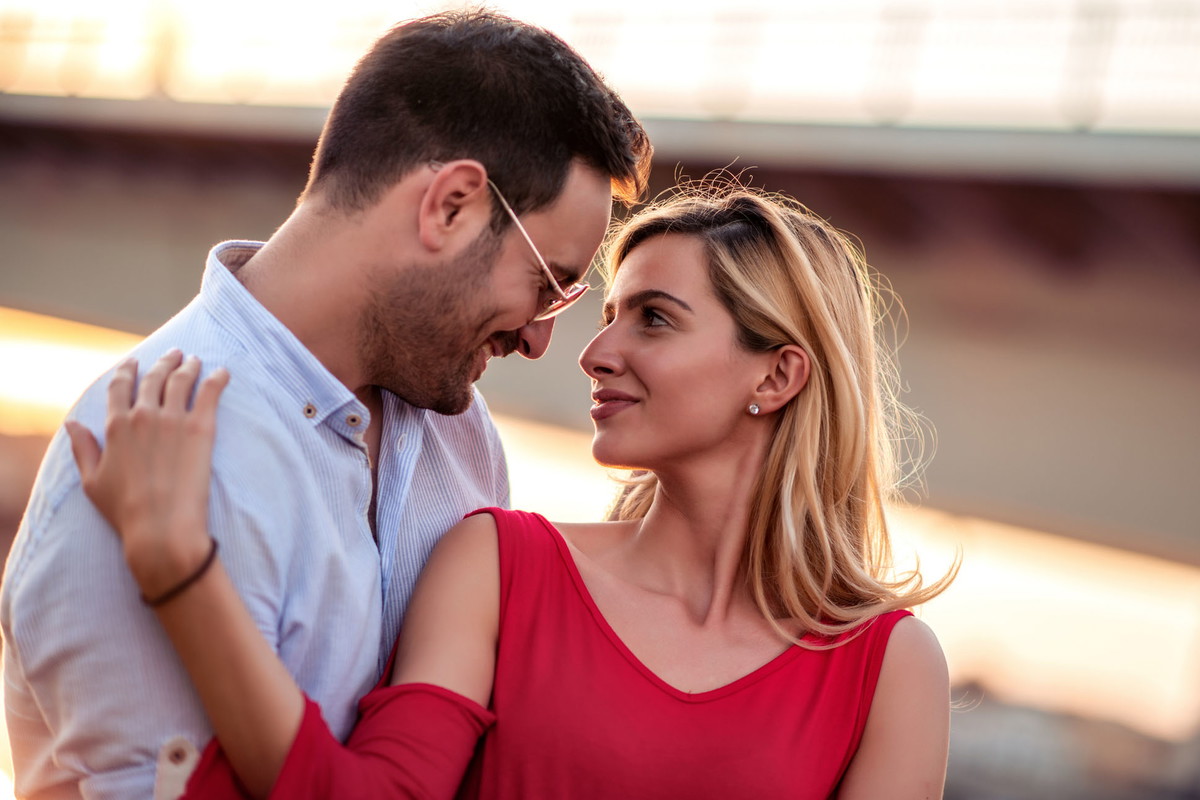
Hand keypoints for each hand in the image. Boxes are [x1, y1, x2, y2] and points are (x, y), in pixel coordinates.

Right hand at [66, 350, 229, 600]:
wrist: (161, 528)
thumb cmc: (125, 511)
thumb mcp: (92, 481)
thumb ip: (82, 448)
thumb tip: (71, 424)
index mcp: (115, 427)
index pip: (119, 387)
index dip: (127, 370)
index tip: (134, 361)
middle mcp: (142, 416)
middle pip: (153, 378)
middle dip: (164, 362)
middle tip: (175, 353)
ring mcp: (173, 420)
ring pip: (181, 380)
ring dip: (188, 365)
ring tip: (195, 359)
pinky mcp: (201, 429)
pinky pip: (210, 392)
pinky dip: (217, 378)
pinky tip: (223, 372)